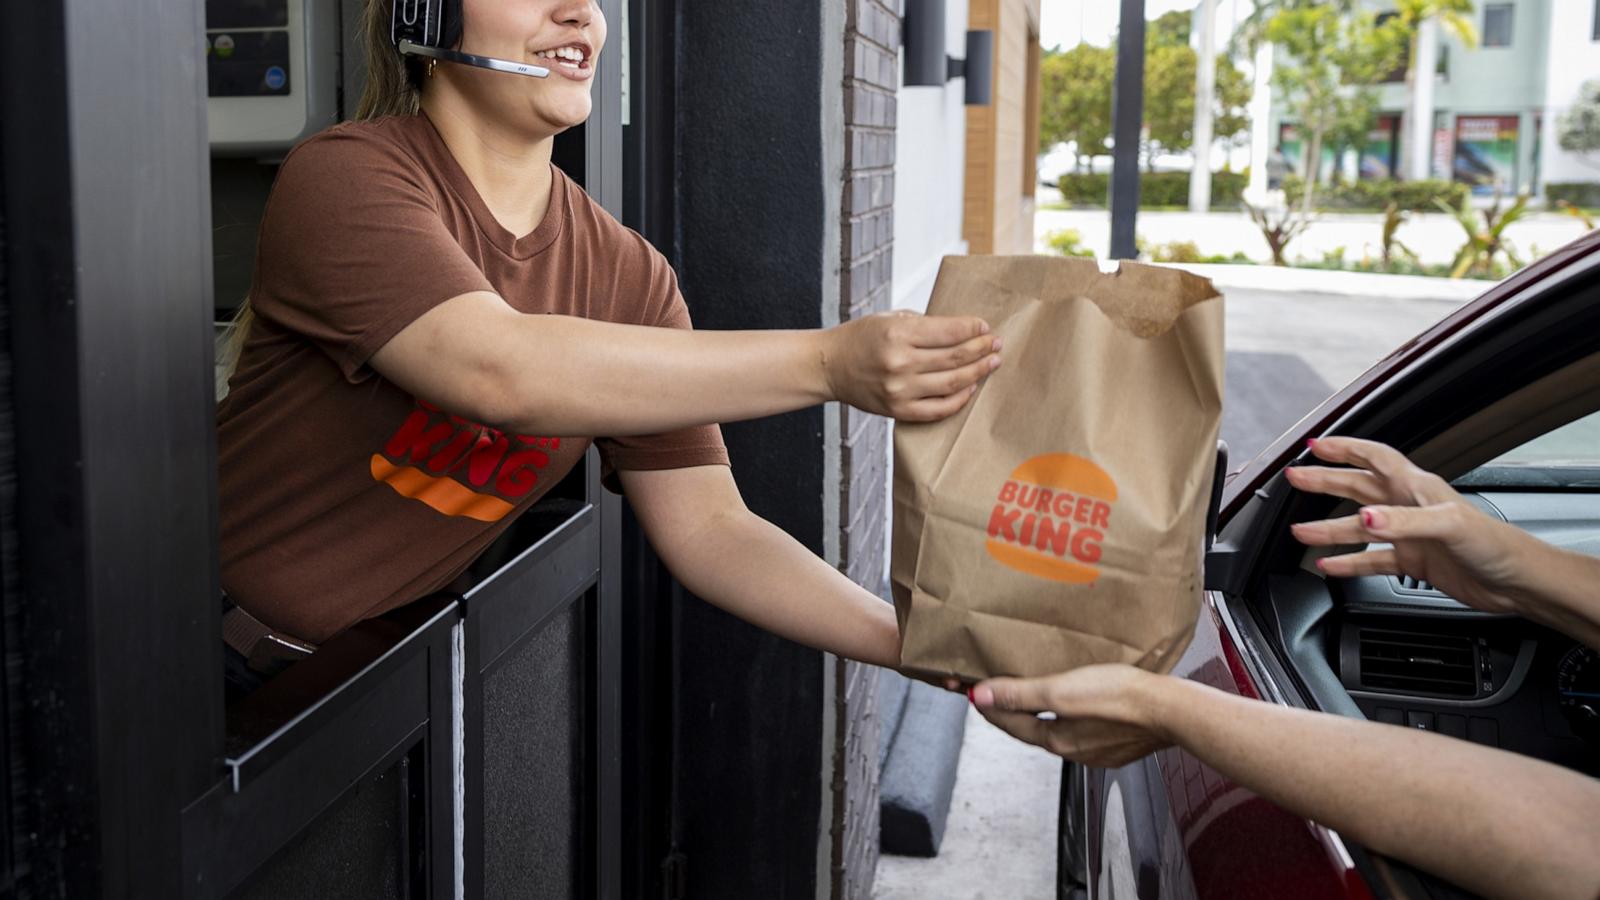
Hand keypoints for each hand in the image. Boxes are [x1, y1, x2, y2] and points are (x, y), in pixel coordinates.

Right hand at [820, 311, 999, 421]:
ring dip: (977, 372)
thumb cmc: (861, 338)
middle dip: (981, 349)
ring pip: (952, 383)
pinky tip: (970, 388)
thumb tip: (962, 330)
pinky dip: (959, 400)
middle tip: (996, 344)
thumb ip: (924, 325)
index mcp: (898, 333)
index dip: (972, 329)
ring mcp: (900, 390)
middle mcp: (900, 362)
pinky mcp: (898, 410)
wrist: (830, 366)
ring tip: (991, 364)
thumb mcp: (890, 318)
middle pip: (955, 357)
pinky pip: (939, 409)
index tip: (985, 327)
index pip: (949, 331)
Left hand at [970, 665, 1172, 767]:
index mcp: (1057, 740)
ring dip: (1042, 712)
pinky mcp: (1118, 741)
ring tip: (1032, 694)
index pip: (1011, 724)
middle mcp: (1074, 750)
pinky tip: (1077, 704)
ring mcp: (1098, 748)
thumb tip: (983, 697)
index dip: (990, 707)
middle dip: (1012, 710)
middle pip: (1033, 727)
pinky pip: (1085, 728)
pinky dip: (1071, 715)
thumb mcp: (1060, 691)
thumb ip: (1020, 695)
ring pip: (1060, 728)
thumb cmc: (1119, 698)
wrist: (1170, 709)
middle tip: (996, 693)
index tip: (973, 693)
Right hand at [1286, 437, 1542, 615]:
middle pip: (1358, 488)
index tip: (1316, 446)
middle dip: (1325, 482)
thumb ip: (1403, 521)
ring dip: (1329, 529)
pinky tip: (1330, 566)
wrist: (1516, 583)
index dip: (1345, 449)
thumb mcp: (1448, 526)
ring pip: (1358, 527)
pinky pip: (1371, 561)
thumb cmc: (1495, 545)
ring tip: (1300, 532)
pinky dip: (1349, 563)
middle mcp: (1409, 507)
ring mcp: (1409, 535)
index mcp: (1418, 488)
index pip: (1375, 458)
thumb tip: (1365, 519)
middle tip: (1295, 480)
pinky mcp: (1412, 562)